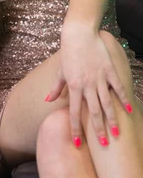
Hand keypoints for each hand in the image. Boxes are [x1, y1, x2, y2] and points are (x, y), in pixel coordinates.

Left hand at [47, 30, 130, 146]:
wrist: (79, 33)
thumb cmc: (68, 52)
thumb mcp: (60, 70)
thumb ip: (56, 87)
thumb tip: (47, 101)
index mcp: (73, 86)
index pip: (73, 112)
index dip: (75, 129)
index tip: (78, 144)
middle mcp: (87, 84)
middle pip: (93, 112)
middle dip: (98, 130)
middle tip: (103, 145)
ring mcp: (100, 78)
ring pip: (107, 103)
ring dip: (112, 119)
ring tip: (117, 134)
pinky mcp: (110, 70)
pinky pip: (118, 87)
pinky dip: (124, 99)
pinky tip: (130, 111)